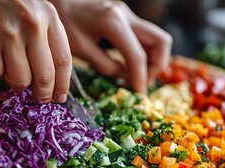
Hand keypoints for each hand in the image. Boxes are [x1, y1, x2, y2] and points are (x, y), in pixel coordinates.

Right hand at [0, 0, 71, 102]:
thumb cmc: (2, 4)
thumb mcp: (33, 11)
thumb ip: (46, 38)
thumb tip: (54, 80)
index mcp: (48, 16)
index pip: (63, 60)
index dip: (63, 84)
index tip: (60, 97)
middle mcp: (31, 25)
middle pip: (44, 76)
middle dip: (43, 94)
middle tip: (40, 99)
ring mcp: (8, 34)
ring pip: (21, 80)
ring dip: (17, 82)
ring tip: (11, 69)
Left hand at [51, 0, 171, 93]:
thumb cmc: (63, 23)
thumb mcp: (81, 49)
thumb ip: (106, 66)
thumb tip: (126, 78)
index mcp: (113, 22)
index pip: (137, 55)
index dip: (140, 78)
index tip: (139, 95)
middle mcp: (126, 15)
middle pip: (160, 41)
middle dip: (156, 67)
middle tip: (142, 83)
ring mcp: (128, 15)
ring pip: (157, 38)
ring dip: (153, 60)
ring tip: (136, 77)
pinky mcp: (125, 18)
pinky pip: (145, 37)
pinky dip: (144, 53)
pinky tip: (130, 67)